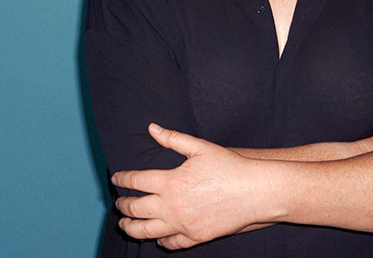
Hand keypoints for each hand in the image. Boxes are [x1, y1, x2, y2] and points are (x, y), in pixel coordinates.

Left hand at [110, 123, 266, 249]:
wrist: (256, 192)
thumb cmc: (229, 167)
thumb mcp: (200, 147)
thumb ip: (173, 139)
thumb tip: (152, 128)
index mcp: (171, 182)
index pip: (137, 181)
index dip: (123, 179)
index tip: (116, 179)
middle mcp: (172, 206)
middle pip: (136, 208)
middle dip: (123, 205)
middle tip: (118, 202)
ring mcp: (183, 224)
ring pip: (147, 231)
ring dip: (132, 228)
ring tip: (125, 224)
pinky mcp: (196, 237)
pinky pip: (171, 243)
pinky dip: (160, 242)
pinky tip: (156, 238)